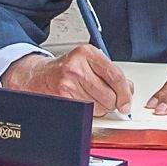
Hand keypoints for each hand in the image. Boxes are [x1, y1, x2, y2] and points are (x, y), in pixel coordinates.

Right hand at [4, 44, 134, 115]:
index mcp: (87, 53)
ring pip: (99, 106)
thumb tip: (129, 90)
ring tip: (88, 97)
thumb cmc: (65, 69)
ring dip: (98, 107)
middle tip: (104, 98)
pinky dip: (88, 111)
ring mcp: (68, 82)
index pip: (116, 76)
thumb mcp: (88, 62)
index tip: (126, 102)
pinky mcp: (62, 97)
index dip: (125, 93)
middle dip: (111, 102)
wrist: (37, 76)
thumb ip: (110, 73)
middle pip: (109, 95)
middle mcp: (77, 66)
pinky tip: (81, 102)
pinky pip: (86, 112)